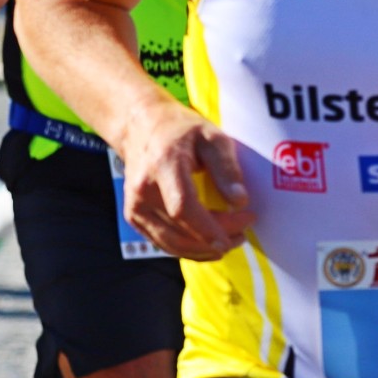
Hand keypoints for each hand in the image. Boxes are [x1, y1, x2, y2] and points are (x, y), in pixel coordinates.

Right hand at [118, 102, 254, 260]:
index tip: (239, 231)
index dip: (210, 228)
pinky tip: (208, 244)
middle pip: (180, 229)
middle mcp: (143, 190)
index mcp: (163, 165)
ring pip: (171, 243)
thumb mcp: (211, 136)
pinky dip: (188, 249)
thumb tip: (240, 201)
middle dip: (215, 239)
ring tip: (231, 241)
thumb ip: (226, 167)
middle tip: (243, 233)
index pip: (183, 207)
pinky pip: (163, 242)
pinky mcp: (134, 216)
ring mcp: (135, 206)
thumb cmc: (180, 131)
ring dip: (203, 250)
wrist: (141, 127)